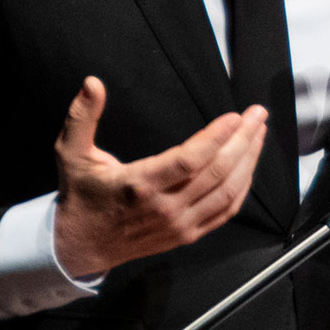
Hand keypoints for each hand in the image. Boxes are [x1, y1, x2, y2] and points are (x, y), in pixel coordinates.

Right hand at [51, 77, 269, 280]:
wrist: (81, 246)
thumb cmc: (81, 195)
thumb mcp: (70, 153)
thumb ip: (81, 116)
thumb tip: (92, 83)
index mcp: (138, 185)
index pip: (188, 160)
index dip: (216, 137)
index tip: (235, 116)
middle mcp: (164, 208)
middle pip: (216, 172)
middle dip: (243, 141)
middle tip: (258, 115)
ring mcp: (179, 224)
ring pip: (227, 192)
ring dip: (248, 161)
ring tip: (259, 134)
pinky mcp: (187, 235)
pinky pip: (225, 212)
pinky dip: (243, 188)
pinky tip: (249, 166)